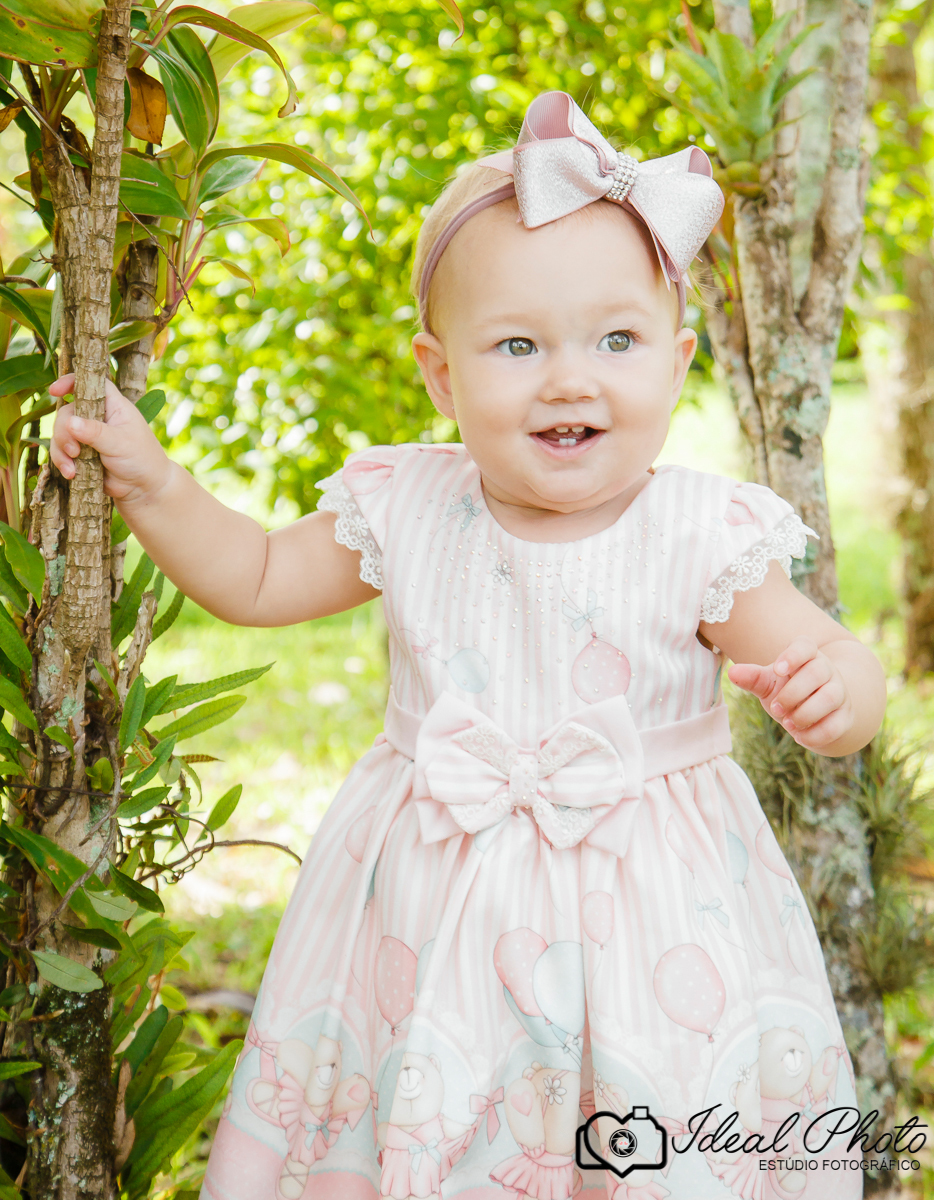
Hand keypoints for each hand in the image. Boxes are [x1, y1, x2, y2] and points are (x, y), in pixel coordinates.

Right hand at [49, 374, 172, 505]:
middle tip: (74, 450)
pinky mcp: (81, 452)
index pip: (91, 384)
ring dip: (61, 449)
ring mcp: (87, 435)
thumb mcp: (121, 443)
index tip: (55, 391)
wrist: (144, 488)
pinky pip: (61, 451)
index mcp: (113, 406)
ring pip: (61, 432)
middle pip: (68, 411)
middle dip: (64, 431)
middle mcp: (98, 417)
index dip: (71, 382)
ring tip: (72, 468)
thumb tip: (70, 422)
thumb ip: (96, 432)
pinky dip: (62, 461)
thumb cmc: (141, 459)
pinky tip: (71, 473)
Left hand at [727, 635, 853, 750]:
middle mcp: (827, 670)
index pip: (806, 646)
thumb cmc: (787, 690)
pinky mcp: (845, 716)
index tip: (777, 669)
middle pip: (817, 672)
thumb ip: (753, 677)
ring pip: (830, 697)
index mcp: (807, 656)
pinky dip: (816, 734)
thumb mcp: (768, 683)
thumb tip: (732, 673)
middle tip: (775, 709)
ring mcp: (840, 692)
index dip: (793, 655)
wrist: (815, 712)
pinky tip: (800, 737)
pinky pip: (837, 724)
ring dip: (806, 713)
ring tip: (787, 724)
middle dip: (793, 693)